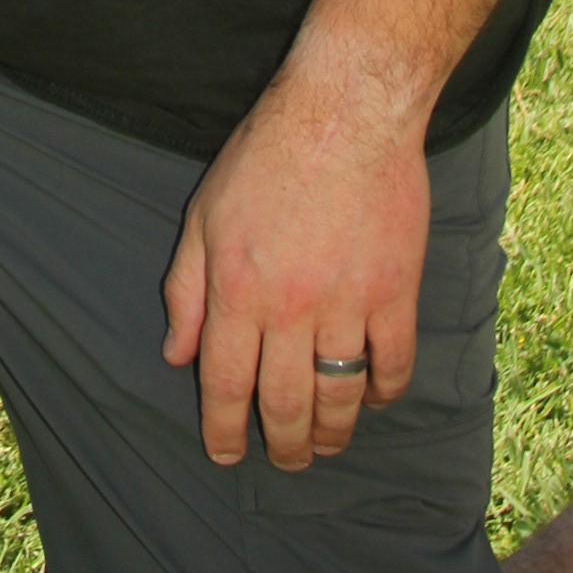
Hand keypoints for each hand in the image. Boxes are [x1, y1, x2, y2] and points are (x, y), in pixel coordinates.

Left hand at [160, 44, 431, 470]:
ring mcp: (348, 304)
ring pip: (340, 397)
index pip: (225, 385)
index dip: (223, 431)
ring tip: (324, 444)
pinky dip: (383, 393)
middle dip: (282, 445)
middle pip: (285, 404)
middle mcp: (291, 308)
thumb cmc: (265, 155)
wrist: (344, 112)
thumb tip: (176, 353)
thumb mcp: (204, 214)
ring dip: (331, 433)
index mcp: (238, 289)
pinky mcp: (396, 293)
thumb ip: (187, 288)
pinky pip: (393, 366)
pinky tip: (372, 398)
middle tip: (284, 460)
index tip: (225, 454)